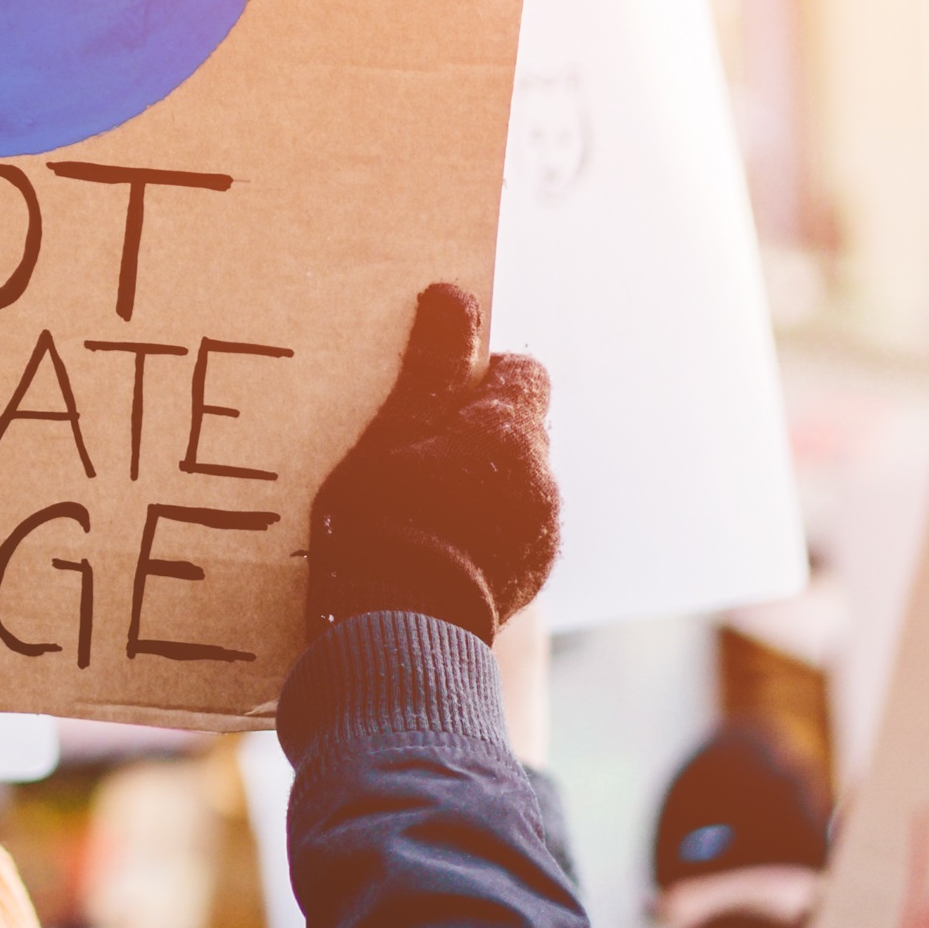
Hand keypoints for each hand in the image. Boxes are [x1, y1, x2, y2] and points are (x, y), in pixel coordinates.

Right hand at [305, 282, 557, 640]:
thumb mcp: (394, 434)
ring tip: (417, 502)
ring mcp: (540, 536)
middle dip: (475, 430)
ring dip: (478, 481)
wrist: (402, 632)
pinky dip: (480, 527)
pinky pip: (511, 530)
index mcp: (513, 435)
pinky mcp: (528, 578)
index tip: (430, 395)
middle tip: (412, 449)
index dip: (478, 375)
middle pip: (519, 429)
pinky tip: (430, 543)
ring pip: (516, 482)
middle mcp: (542, 482)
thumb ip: (433, 366)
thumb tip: (457, 294)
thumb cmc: (386, 523)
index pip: (523, 372)